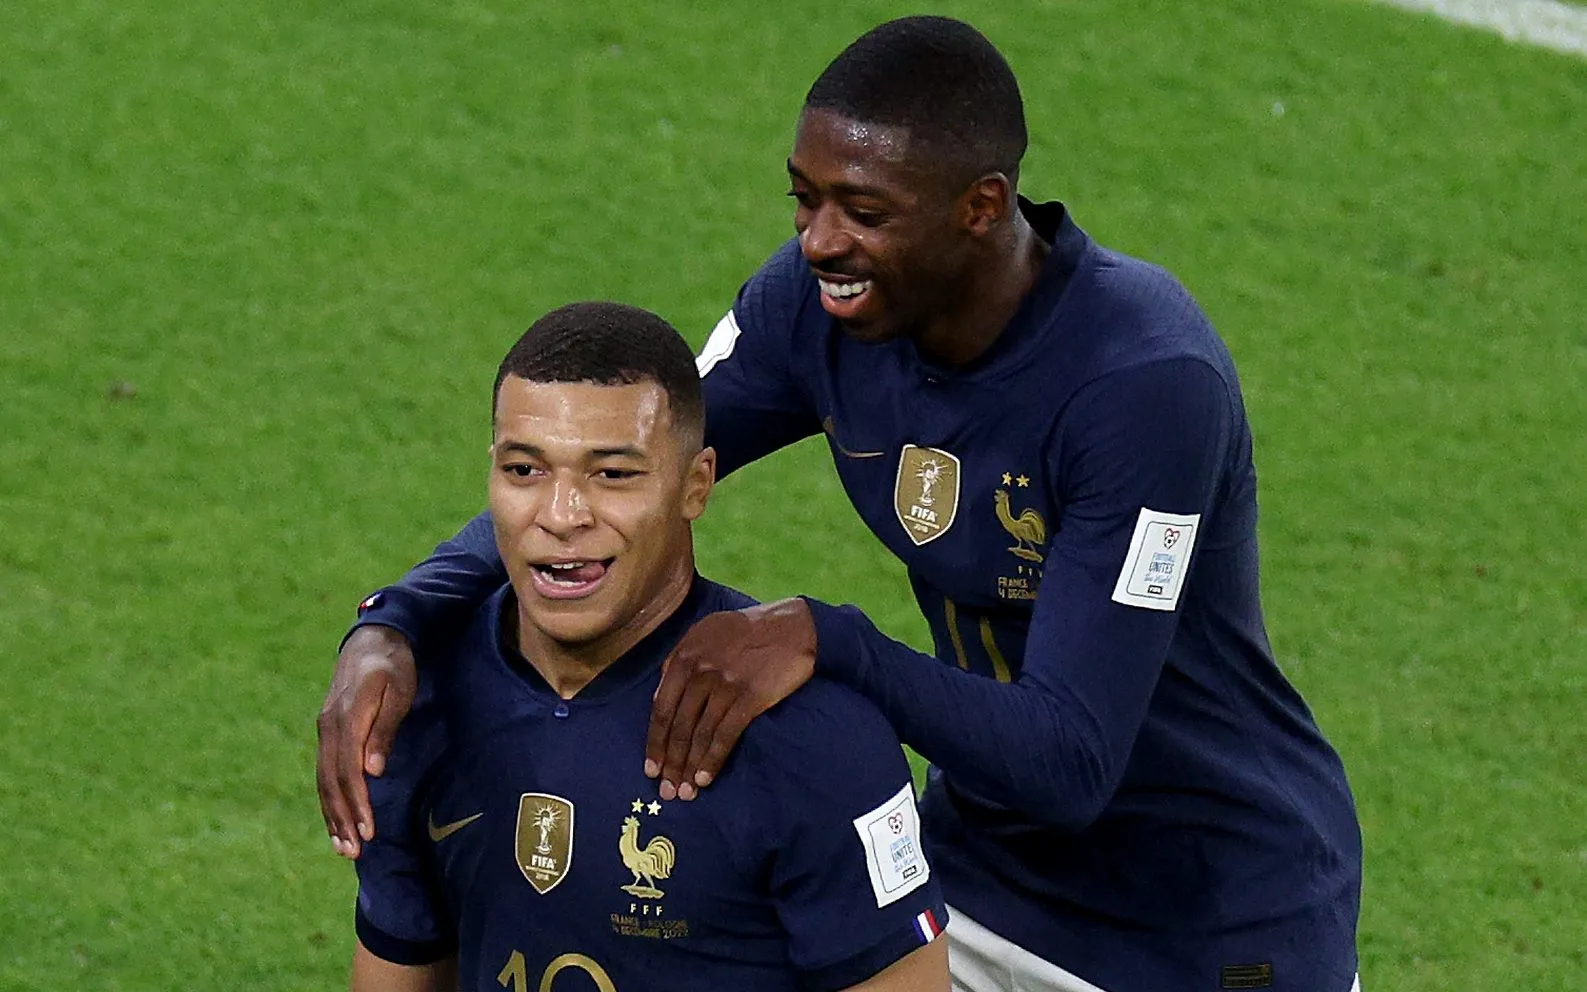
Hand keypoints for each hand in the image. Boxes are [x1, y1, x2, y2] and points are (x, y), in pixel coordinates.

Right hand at [316, 625, 417, 857]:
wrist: (372, 639)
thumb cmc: (393, 664)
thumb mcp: (399, 691)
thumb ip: (386, 729)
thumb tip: (373, 771)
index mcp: (347, 718)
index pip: (348, 771)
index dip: (357, 803)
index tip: (368, 832)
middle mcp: (329, 727)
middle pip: (331, 781)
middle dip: (342, 819)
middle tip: (354, 853)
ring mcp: (324, 729)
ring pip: (324, 780)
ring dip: (332, 815)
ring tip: (343, 847)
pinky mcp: (327, 732)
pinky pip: (324, 771)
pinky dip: (329, 798)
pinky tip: (335, 820)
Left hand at [644, 598, 816, 799]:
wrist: (792, 627)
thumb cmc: (746, 630)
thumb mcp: (704, 633)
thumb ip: (680, 661)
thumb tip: (661, 694)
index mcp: (684, 657)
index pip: (661, 708)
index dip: (655, 742)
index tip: (651, 768)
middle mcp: (700, 673)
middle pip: (678, 726)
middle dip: (671, 762)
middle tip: (667, 790)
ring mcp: (724, 686)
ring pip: (699, 735)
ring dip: (690, 768)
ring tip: (685, 792)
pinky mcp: (749, 698)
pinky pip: (725, 735)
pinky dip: (713, 760)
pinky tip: (706, 778)